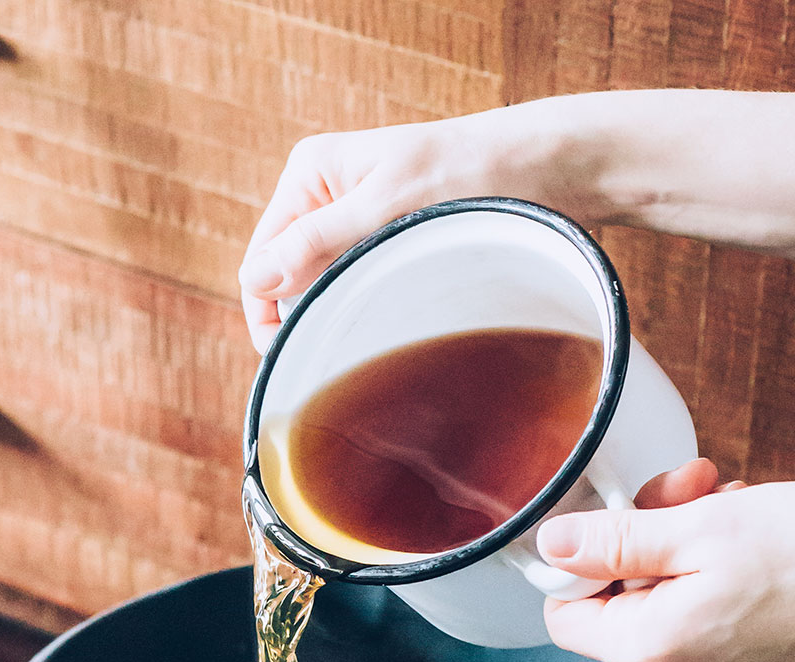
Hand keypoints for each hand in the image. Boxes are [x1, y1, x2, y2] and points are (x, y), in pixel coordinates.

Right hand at [238, 102, 598, 352]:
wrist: (536, 170)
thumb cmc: (466, 176)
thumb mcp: (384, 208)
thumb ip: (316, 243)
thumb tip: (258, 278)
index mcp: (309, 174)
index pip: (261, 259)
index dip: (267, 313)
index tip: (291, 358)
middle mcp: (324, 196)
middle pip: (287, 278)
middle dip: (303, 315)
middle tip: (338, 353)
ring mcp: (353, 220)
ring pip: (321, 286)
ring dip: (336, 314)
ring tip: (369, 335)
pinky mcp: (383, 242)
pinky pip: (353, 286)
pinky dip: (361, 308)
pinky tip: (384, 324)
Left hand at [537, 469, 794, 661]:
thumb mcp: (701, 528)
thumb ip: (616, 541)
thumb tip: (554, 546)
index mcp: (648, 650)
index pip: (565, 614)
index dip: (581, 560)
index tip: (615, 518)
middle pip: (620, 599)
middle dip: (649, 534)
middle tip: (691, 491)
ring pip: (667, 598)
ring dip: (689, 541)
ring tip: (734, 506)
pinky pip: (706, 613)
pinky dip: (718, 571)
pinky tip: (752, 540)